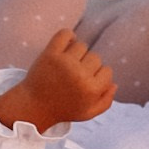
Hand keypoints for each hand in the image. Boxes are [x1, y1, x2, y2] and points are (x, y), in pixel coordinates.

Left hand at [0, 28, 115, 128]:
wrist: (33, 106)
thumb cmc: (62, 109)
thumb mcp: (87, 114)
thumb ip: (106, 102)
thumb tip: (114, 83)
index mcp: (91, 90)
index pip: (107, 71)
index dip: (99, 75)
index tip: (88, 80)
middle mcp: (80, 75)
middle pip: (96, 57)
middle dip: (88, 65)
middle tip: (76, 74)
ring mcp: (65, 63)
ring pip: (82, 46)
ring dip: (77, 52)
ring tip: (68, 63)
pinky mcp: (50, 54)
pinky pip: (65, 34)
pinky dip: (68, 35)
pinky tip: (67, 43)